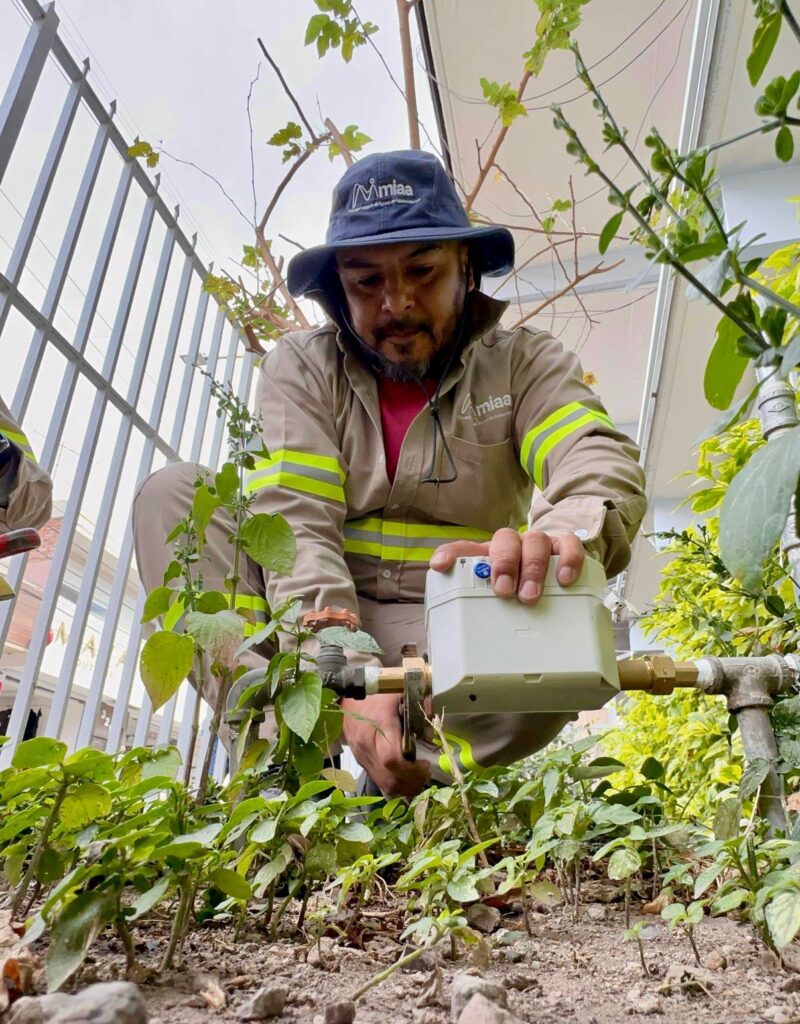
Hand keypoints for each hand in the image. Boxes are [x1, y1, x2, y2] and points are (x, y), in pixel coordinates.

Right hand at [341, 693, 430, 797]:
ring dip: (405, 786)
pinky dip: (395, 783)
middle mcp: (368, 745)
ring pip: (385, 785)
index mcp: (379, 725)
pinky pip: (379, 780)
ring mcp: (362, 756)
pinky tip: (405, 776)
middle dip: (412, 781)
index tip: (425, 764)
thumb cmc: (375, 692)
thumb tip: (432, 733)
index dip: (412, 769)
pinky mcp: (360, 761)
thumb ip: (420, 709)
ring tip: (417, 775)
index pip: (392, 759)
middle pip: (390, 778)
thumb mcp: (400, 692)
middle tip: (425, 772)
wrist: (346, 696)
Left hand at [429, 528, 584, 603]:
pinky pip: (569, 545)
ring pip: (535, 540)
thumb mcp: (495, 602)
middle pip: (504, 540)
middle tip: (504, 590)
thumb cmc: (519, 590)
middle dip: (504, 564)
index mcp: (488, 556)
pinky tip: (564, 579)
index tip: (441, 566)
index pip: (464, 548)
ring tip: (530, 595)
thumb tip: (455, 645)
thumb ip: (478, 613)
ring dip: (532, 567)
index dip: (450, 554)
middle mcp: (513, 546)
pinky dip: (567, 560)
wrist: (556, 574)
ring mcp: (539, 545)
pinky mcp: (565, 548)